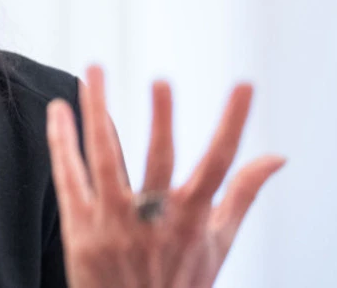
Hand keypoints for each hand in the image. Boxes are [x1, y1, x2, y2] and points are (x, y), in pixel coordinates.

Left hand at [46, 65, 285, 287]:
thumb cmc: (180, 283)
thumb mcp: (218, 243)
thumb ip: (243, 194)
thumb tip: (278, 156)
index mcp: (193, 220)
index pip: (221, 163)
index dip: (234, 123)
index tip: (246, 85)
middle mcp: (155, 220)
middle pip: (159, 160)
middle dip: (162, 120)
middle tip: (162, 80)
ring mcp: (113, 223)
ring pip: (104, 158)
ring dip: (97, 113)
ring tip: (93, 71)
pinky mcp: (79, 229)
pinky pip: (68, 178)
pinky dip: (61, 143)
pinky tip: (58, 111)